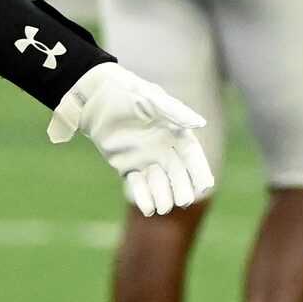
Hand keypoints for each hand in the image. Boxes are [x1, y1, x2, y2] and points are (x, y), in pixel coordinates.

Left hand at [48, 61, 213, 215]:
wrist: (98, 98)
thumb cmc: (130, 93)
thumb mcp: (153, 100)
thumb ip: (176, 112)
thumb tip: (201, 123)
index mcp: (175, 133)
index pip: (192, 156)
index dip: (199, 171)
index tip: (205, 186)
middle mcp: (163, 149)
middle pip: (177, 174)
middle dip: (181, 188)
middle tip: (183, 201)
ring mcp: (145, 159)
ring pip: (158, 183)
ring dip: (162, 195)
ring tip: (163, 208)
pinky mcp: (127, 166)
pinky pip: (138, 184)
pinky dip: (142, 196)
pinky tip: (147, 208)